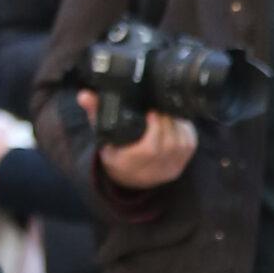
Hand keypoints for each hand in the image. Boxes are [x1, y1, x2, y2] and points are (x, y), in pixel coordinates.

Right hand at [84, 91, 198, 189]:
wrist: (126, 176)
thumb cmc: (114, 150)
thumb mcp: (101, 133)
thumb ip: (95, 112)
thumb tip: (84, 96)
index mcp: (128, 164)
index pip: (150, 149)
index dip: (155, 129)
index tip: (152, 111)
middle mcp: (150, 171)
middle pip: (169, 144)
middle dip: (167, 121)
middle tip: (161, 106)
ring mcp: (167, 171)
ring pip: (181, 144)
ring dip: (177, 125)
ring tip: (168, 112)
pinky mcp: (179, 167)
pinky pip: (189, 147)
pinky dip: (185, 131)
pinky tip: (177, 121)